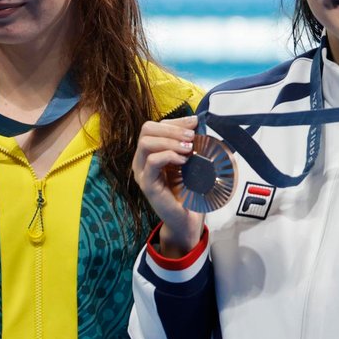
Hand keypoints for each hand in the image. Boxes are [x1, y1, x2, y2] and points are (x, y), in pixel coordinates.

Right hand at [132, 115, 204, 257]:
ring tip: (188, 149)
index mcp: (150, 152)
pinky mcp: (147, 184)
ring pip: (146, 142)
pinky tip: (183, 161)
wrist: (187, 217)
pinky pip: (152, 161)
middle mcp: (141, 160)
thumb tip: (196, 121)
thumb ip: (189, 142)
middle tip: (191, 137)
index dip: (175, 121)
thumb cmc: (188, 189)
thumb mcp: (190, 160)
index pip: (155, 126)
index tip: (194, 123)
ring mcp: (142, 172)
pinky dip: (169, 155)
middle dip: (172, 129)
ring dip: (170, 141)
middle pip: (147, 130)